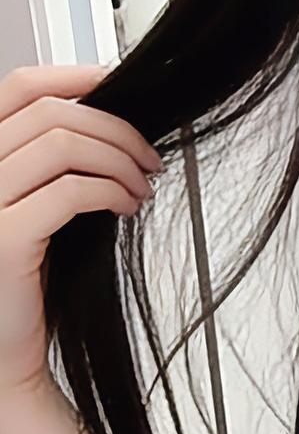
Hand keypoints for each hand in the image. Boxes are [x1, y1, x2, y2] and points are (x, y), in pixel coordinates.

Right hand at [0, 61, 162, 398]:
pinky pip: (70, 192)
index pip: (18, 88)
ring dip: (118, 158)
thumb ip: (56, 165)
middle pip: (50, 112)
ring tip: (143, 187)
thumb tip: (112, 126)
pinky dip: (111, 190)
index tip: (119, 85)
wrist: (3, 358)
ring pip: (62, 143)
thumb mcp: (37, 208)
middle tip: (149, 158)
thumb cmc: (21, 285)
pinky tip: (127, 206)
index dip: (74, 76)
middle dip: (114, 127)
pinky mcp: (2, 238)